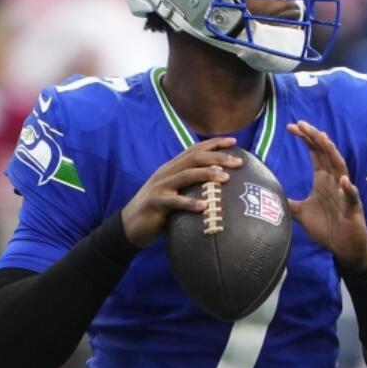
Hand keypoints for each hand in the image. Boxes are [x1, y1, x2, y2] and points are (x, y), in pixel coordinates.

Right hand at [120, 137, 242, 247]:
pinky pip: (175, 202)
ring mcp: (160, 186)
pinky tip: (204, 207)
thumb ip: (191, 186)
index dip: (214, 144)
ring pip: (186, 175)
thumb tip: (219, 185)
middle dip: (217, 156)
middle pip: (194, 158)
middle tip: (238, 161)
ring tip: (226, 177)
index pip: (195, 149)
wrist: (129, 225)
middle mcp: (166, 173)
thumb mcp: (174, 193)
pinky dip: (190, 203)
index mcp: (172, 168)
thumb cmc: (158, 210)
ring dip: (207, 174)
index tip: (234, 141)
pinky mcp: (156, 203)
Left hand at [287, 120, 366, 273]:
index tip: (292, 127)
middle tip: (301, 124)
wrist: (344, 247)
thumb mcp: (301, 212)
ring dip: (332, 153)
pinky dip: (347, 188)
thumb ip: (289, 202)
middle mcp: (334, 181)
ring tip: (323, 139)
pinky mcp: (353, 208)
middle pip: (326, 154)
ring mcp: (344, 193)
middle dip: (314, 138)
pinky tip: (343, 180)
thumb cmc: (327, 227)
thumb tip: (269, 195)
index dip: (306, 139)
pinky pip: (351, 196)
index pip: (315, 153)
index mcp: (323, 179)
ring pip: (340, 167)